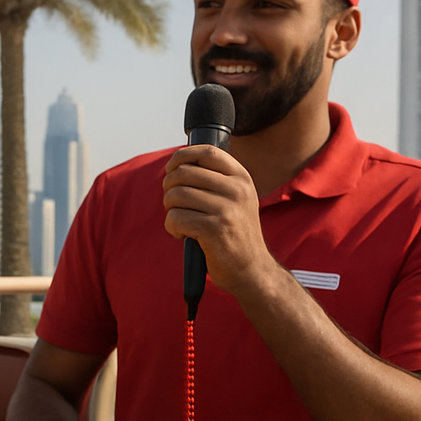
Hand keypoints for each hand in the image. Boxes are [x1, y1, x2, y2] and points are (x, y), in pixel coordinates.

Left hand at [162, 145, 278, 297]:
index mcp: (241, 178)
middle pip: (184, 173)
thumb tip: (177, 162)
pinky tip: (184, 235)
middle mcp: (237, 190)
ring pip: (175, 195)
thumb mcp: (235, 199)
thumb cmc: (233, 232)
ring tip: (182, 222)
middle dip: (169, 188)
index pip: (207, 151)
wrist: (251, 269)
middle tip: (175, 205)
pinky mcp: (214, 229)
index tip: (171, 168)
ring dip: (170, 210)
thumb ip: (214, 179)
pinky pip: (175, 218)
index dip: (182, 156)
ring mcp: (226, 209)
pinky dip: (172, 228)